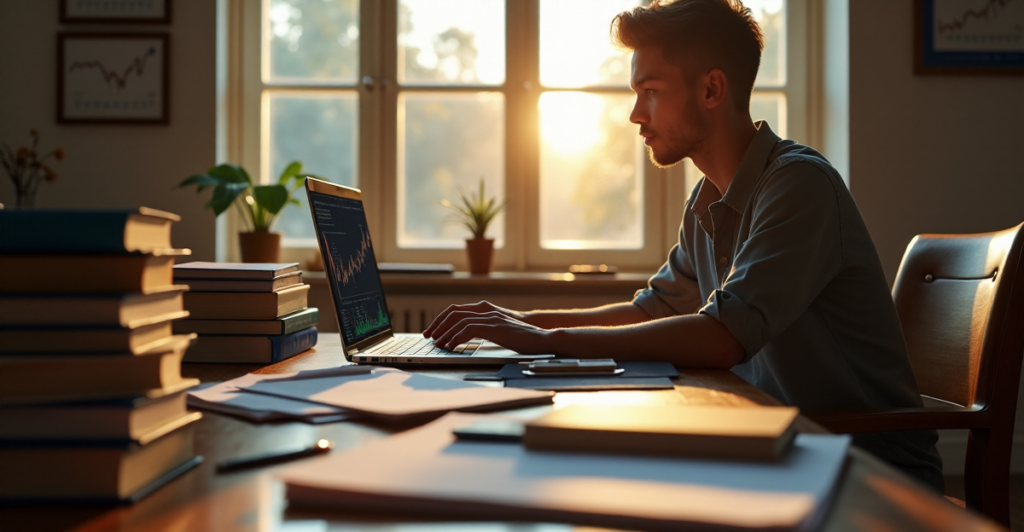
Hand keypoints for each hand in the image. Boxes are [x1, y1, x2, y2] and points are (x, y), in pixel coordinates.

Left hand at [429, 309, 553, 354]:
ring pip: (458, 321)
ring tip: (437, 344)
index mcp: (485, 310)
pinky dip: (456, 337)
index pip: (457, 310)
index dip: (442, 320)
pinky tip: (450, 346)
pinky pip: (468, 330)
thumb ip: (485, 330)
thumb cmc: (522, 338)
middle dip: (438, 324)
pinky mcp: (493, 327)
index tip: (433, 331)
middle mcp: (485, 311)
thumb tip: (467, 338)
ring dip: (445, 333)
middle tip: (428, 336)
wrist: (540, 338)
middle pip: (453, 313)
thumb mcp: (499, 331)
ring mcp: (490, 317)